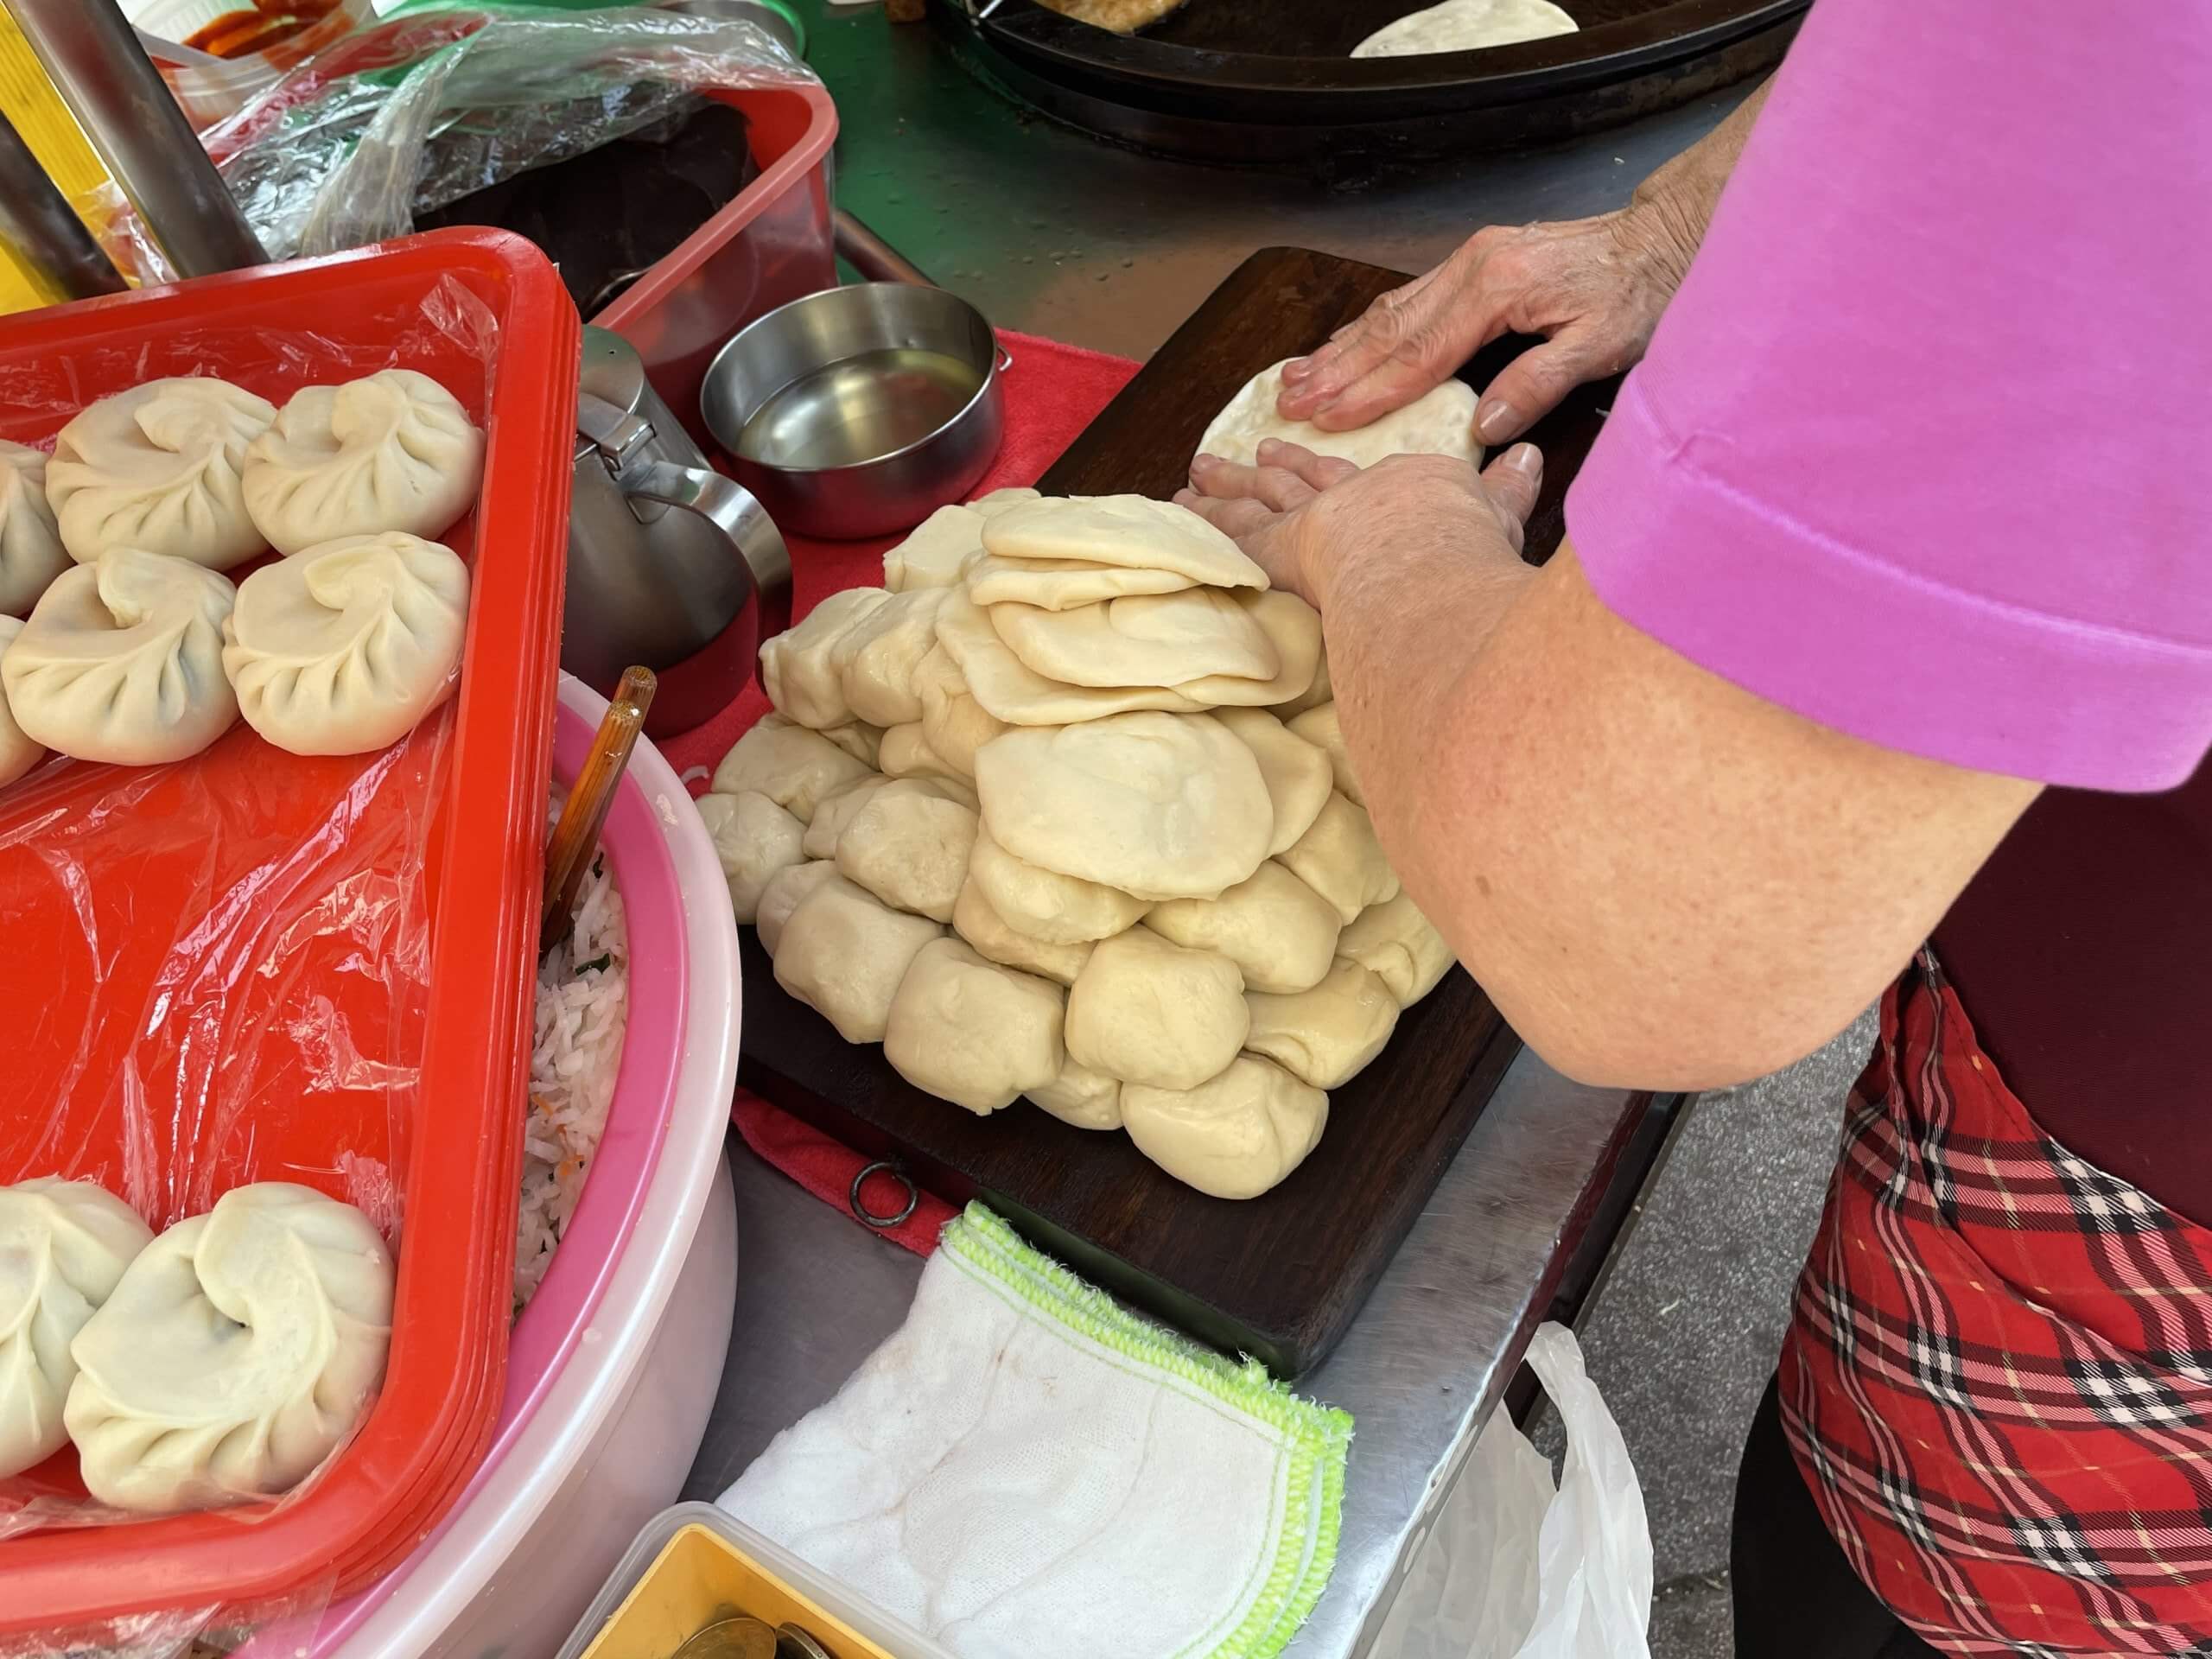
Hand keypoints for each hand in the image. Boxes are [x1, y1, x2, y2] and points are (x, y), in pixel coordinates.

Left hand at [1176, 437, 1543, 606]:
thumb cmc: (1465, 543)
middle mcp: (1343, 499)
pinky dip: (1202, 516)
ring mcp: (1303, 518)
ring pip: (1256, 499)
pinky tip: (1177, 505)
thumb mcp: (1499, 514)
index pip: (1351, 479)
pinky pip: (1228, 529)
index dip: (1323, 469)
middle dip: (1272, 468)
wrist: (1422, 545)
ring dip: (1227, 486)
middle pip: (1298, 480)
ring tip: (1196, 475)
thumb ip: (1511, 489)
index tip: (1302, 455)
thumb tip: (1530, 455)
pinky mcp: (1272, 543)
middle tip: (1246, 455)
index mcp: (1394, 492)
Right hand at [1273, 203, 1699, 445]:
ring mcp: (1470, 261)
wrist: (1665, 235)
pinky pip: (1409, 299)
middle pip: (1388, 330)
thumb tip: (1481, 430)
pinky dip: (1370, 328)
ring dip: (1342, 348)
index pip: (1419, 354)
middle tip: (1289, 403)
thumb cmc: (1641, 291)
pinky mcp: (1476, 262)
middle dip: (1335, 370)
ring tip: (1296, 378)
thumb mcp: (1602, 346)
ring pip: (1391, 311)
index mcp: (1496, 289)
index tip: (1328, 419)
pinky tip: (1346, 346)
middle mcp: (1472, 268)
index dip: (1369, 392)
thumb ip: (1537, 385)